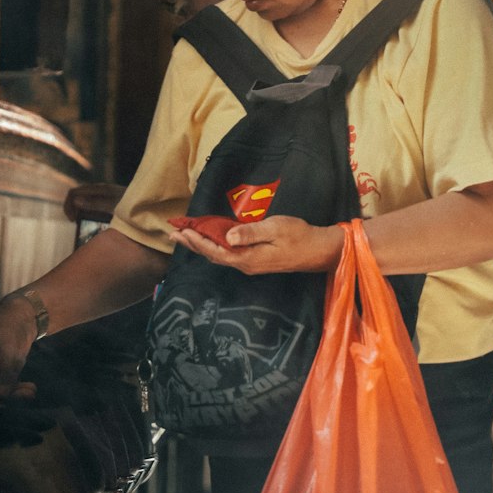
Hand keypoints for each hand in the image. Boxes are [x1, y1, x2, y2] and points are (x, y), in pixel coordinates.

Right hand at [0, 294, 39, 406]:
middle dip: (8, 396)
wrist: (22, 315)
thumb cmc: (12, 328)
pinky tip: (29, 388)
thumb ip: (4, 374)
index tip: (13, 403)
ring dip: (14, 393)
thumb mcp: (8, 351)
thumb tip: (1, 396)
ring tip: (32, 390)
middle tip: (29, 394)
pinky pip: (3, 383)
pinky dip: (15, 387)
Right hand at [64, 182, 125, 222]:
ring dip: (77, 209)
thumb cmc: (130, 205)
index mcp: (98, 189)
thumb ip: (95, 203)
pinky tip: (90, 218)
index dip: (68, 205)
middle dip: (71, 208)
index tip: (72, 220)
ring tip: (79, 221)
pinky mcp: (105, 198)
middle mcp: (98, 189)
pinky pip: (90, 202)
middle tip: (74, 222)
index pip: (73, 192)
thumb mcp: (112, 207)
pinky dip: (85, 210)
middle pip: (75, 195)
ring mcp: (101, 193)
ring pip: (82, 198)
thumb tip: (75, 200)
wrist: (147, 203)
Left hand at [172, 215, 343, 274]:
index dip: (197, 241)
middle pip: (213, 255)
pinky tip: (210, 241)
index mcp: (248, 257)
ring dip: (201, 246)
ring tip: (186, 236)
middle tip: (174, 233)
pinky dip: (214, 246)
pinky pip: (228, 254)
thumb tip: (228, 237)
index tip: (182, 231)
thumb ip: (251, 233)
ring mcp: (250, 264)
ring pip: (219, 255)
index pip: (216, 250)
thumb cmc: (298, 236)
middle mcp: (246, 264)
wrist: (317, 250)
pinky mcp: (255, 260)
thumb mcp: (275, 228)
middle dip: (193, 244)